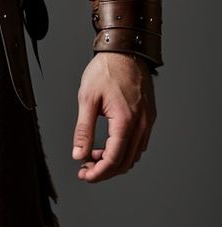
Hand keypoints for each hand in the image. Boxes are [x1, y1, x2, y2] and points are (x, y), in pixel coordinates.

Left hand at [71, 52, 155, 182]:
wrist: (124, 50)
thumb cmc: (104, 71)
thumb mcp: (87, 98)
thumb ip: (83, 130)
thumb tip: (78, 155)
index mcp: (125, 121)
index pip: (114, 159)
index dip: (98, 172)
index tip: (84, 175)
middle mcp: (141, 124)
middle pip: (125, 161)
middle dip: (104, 170)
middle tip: (85, 170)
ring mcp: (147, 121)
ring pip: (133, 155)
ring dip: (114, 161)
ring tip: (92, 156)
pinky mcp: (148, 116)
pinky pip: (139, 143)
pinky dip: (124, 150)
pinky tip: (107, 145)